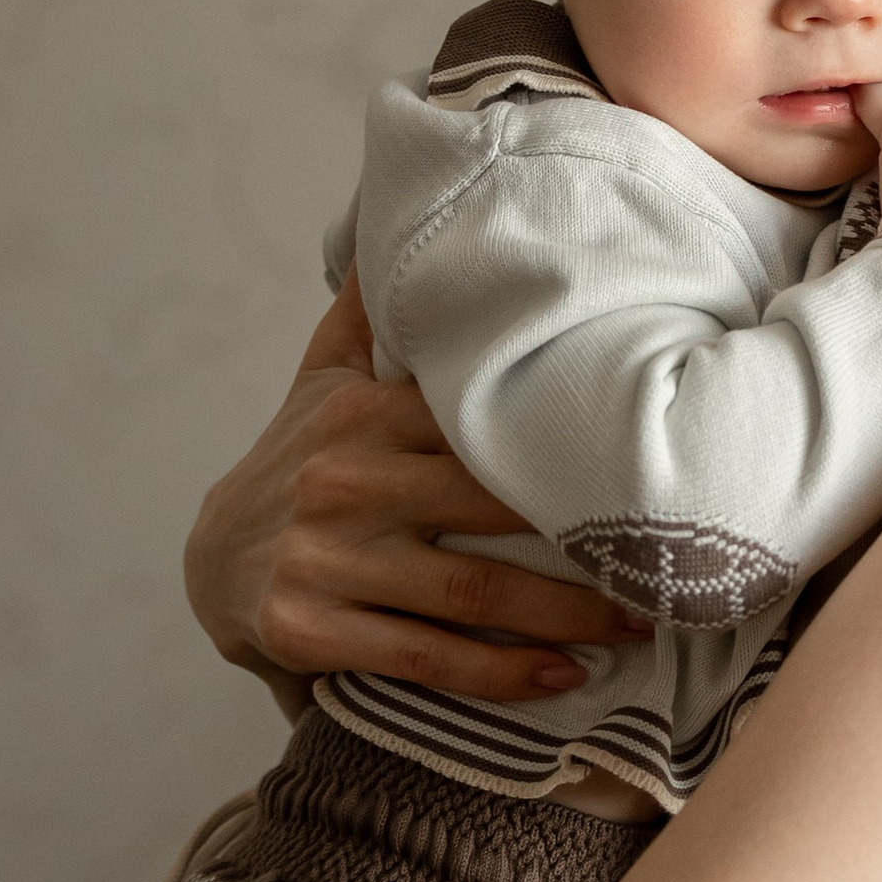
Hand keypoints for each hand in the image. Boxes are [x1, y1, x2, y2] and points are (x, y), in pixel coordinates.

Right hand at [184, 275, 640, 700]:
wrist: (204, 565)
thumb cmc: (296, 461)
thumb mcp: (323, 376)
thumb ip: (375, 307)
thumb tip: (402, 203)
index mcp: (365, 411)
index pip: (487, 419)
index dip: (576, 436)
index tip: (654, 452)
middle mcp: (344, 479)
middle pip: (496, 507)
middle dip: (593, 532)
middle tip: (678, 548)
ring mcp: (324, 558)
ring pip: (473, 593)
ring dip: (570, 615)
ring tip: (643, 622)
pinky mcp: (307, 630)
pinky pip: (427, 657)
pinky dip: (504, 674)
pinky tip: (567, 677)